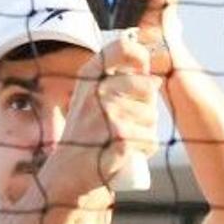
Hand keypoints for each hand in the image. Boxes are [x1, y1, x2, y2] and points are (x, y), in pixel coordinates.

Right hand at [38, 37, 168, 202]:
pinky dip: (144, 150)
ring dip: (144, 131)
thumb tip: (155, 71)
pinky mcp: (119, 137)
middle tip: (124, 123)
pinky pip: (150, 139)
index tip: (143, 70)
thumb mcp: (94, 100)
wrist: (68, 177)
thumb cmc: (89, 137)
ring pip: (151, 115)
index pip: (123, 46)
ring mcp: (106, 113)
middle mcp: (96, 90)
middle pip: (148, 86)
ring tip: (120, 141)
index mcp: (89, 76)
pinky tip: (124, 155)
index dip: (141, 55)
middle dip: (146, 107)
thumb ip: (119, 81)